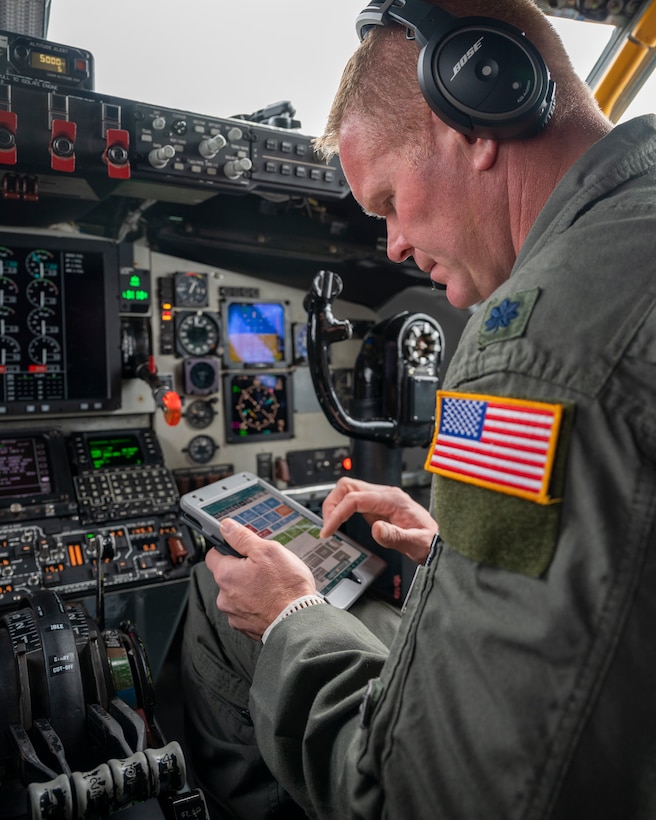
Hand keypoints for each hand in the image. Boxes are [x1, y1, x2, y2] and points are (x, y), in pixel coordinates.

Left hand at [205, 518, 316, 640]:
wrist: (300, 620)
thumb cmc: (287, 588)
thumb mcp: (268, 550)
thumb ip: (243, 537)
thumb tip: (226, 527)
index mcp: (226, 575)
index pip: (213, 554)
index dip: (227, 548)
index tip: (240, 548)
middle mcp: (225, 597)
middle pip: (228, 575)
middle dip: (243, 570)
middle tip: (265, 568)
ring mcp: (234, 614)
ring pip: (238, 593)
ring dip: (250, 588)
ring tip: (272, 586)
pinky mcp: (246, 627)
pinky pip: (247, 610)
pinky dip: (257, 604)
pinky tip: (272, 600)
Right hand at [321, 477, 436, 563]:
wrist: (436, 542)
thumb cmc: (429, 542)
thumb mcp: (416, 543)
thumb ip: (396, 536)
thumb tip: (376, 529)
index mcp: (393, 499)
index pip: (356, 498)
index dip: (338, 513)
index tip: (328, 530)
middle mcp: (385, 494)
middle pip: (347, 486)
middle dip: (332, 504)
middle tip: (326, 526)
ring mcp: (379, 499)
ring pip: (348, 490)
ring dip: (334, 505)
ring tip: (329, 526)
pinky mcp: (376, 506)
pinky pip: (353, 500)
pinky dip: (341, 509)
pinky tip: (339, 523)